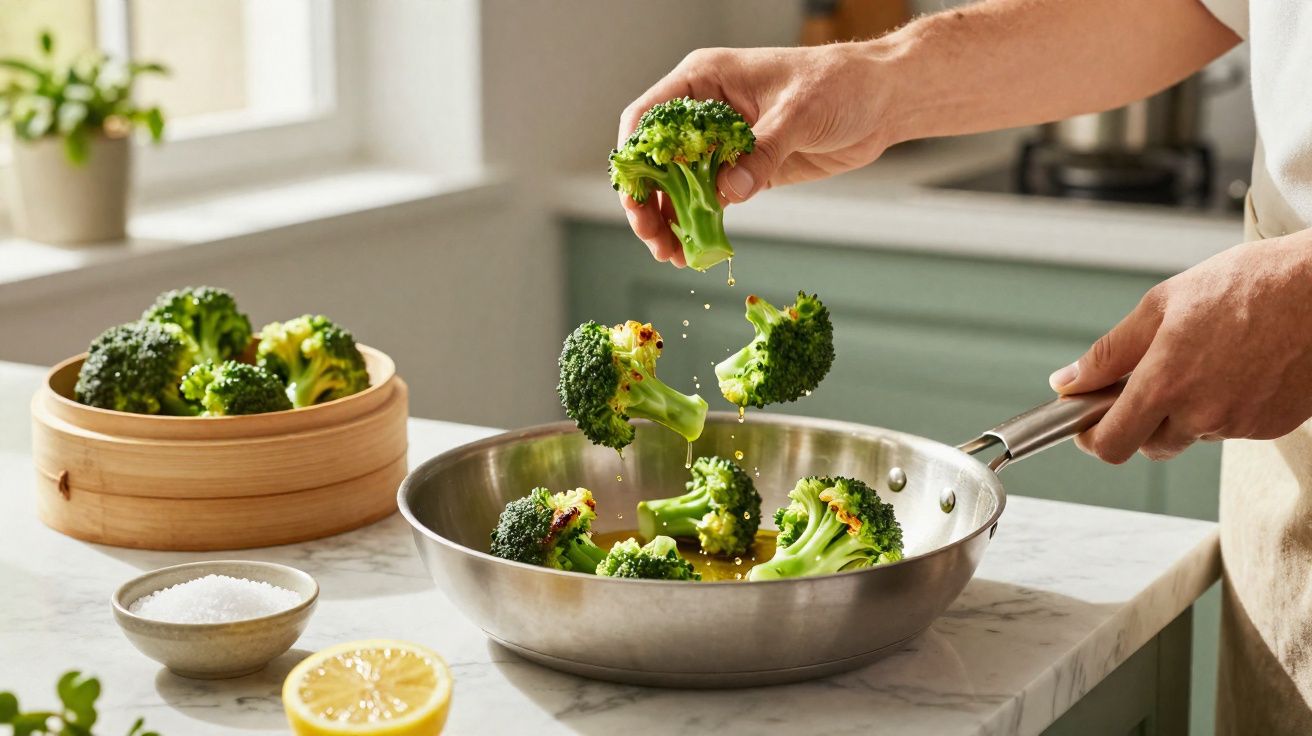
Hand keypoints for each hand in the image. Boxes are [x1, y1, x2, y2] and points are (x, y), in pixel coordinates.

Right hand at [618, 43, 892, 265]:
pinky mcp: (743, 169)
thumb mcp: (798, 113)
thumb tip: (728, 191)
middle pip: (655, 159)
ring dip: (669, 220)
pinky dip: (698, 224)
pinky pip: (708, 200)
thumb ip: (761, 152)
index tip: (634, 195)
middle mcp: (705, 111)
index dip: (635, 157)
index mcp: (705, 80)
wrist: (881, 101)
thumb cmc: (840, 84)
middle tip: (653, 237)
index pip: (649, 117)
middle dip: (648, 200)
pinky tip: (694, 249)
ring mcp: (722, 143)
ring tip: (671, 254)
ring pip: (677, 185)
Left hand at [1050, 234, 1311, 462]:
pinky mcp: (1269, 427)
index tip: (1089, 423)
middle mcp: (1201, 414)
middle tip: (1151, 380)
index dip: (1093, 438)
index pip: (1112, 445)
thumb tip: (1067, 382)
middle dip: (1141, 421)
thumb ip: (1109, 353)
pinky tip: (1239, 367)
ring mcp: (1239, 425)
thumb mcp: (1161, 306)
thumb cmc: (1247, 285)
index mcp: (1165, 384)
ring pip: (1192, 434)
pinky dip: (1224, 406)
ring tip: (1207, 358)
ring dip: (1186, 411)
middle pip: (1150, 445)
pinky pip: (1231, 427)